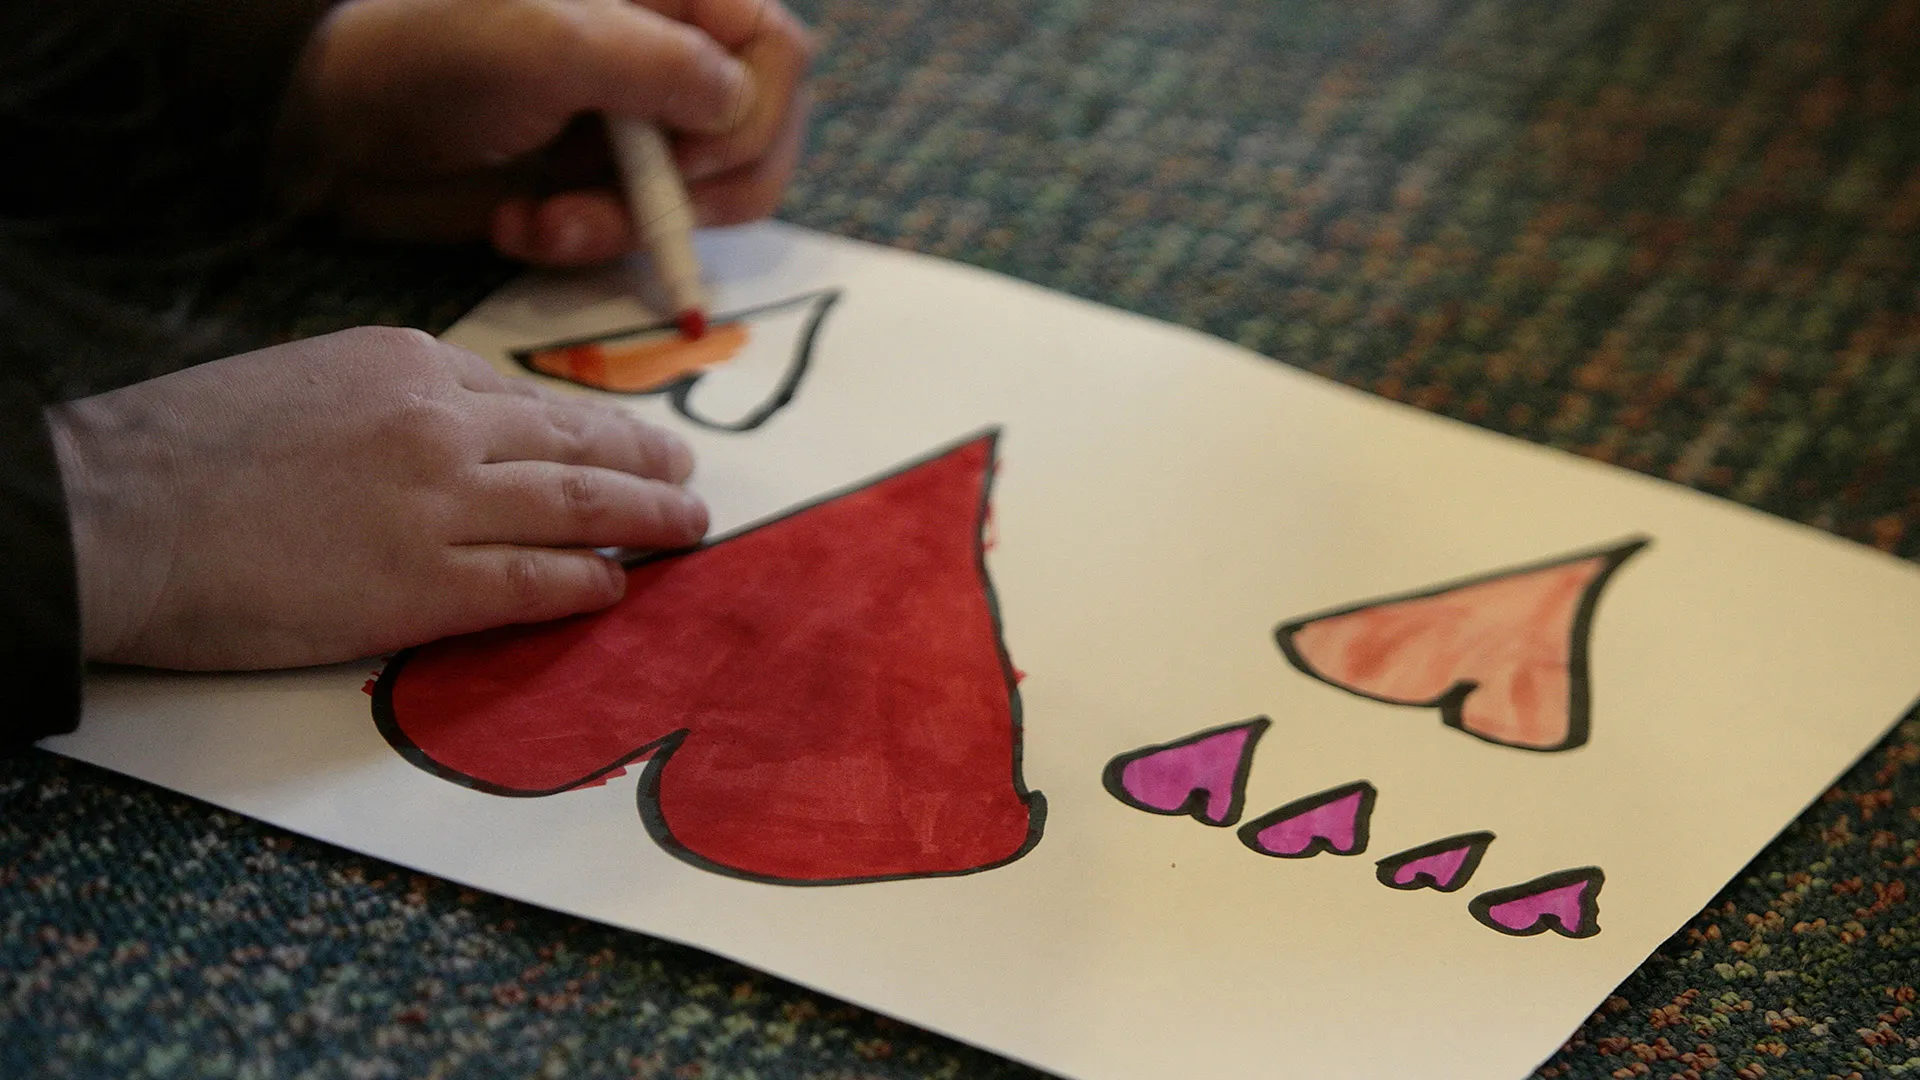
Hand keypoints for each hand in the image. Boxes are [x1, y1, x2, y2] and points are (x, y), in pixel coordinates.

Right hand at [46, 328, 707, 669]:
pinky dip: (587, 583)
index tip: (618, 442)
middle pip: (574, 445)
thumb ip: (384, 402)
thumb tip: (445, 437)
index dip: (582, 427)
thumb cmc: (183, 448)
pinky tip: (615, 588)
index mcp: (408, 364)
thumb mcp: (300, 380)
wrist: (116, 508)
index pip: (522, 399)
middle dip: (642, 462)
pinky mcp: (428, 584)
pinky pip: (537, 581)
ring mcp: (443, 503)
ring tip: (687, 528)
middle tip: (686, 478)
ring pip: (579, 507)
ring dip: (646, 519)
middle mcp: (444, 424)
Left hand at [284, 0, 813, 264]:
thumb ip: (660, 64)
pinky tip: (522, 226)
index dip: (750, 118)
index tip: (684, 159)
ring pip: (706, 200)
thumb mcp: (551, 43)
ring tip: (549, 222)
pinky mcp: (600, 185)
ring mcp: (638, 124)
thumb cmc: (432, 54)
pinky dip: (586, 243)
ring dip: (629, 228)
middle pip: (759, 135)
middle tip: (632, 205)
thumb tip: (741, 104)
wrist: (330, 124)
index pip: (777, 53)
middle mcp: (666, 53)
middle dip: (698, 193)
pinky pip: (643, 235)